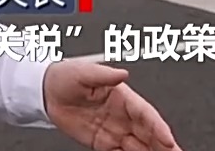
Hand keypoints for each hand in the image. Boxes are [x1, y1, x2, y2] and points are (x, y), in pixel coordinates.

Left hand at [43, 60, 180, 150]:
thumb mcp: (83, 71)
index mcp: (122, 96)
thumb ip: (103, 74)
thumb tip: (122, 73)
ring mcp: (115, 129)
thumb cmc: (66, 76)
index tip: (168, 139)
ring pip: (140, 145)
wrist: (46, 91)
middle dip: (164, 144)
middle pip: (149, 132)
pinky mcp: (104, 142)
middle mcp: (123, 114)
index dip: (158, 127)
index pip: (145, 114)